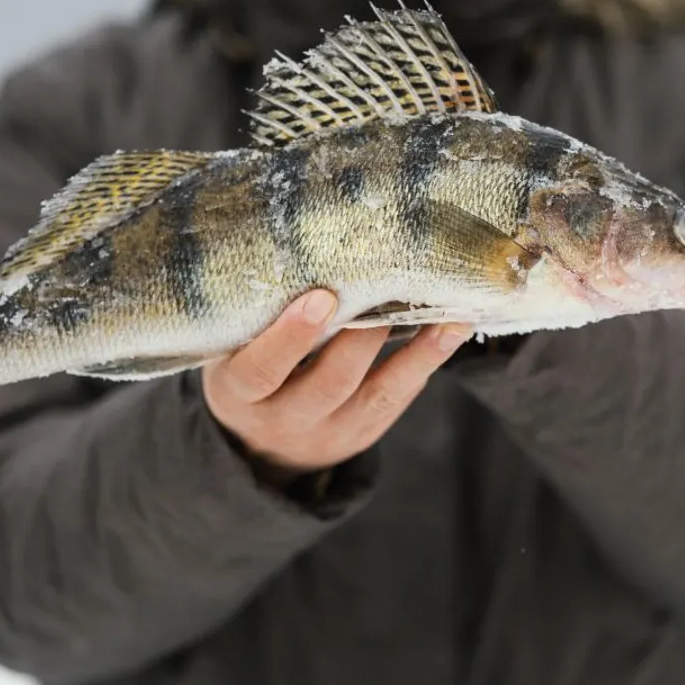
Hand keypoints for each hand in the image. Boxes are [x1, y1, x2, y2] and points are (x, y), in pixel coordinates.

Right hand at [201, 290, 471, 481]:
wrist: (258, 443)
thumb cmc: (247, 365)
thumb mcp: (231, 346)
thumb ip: (256, 311)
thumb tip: (299, 241)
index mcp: (240, 392)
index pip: (261, 370)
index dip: (290, 337)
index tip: (320, 298)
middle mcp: (283, 419)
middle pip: (328, 383)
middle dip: (361, 336)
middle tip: (391, 287)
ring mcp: (327, 432)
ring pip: (375, 395)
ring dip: (415, 352)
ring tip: (448, 313)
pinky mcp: (362, 433)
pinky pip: (397, 399)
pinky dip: (425, 363)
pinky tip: (452, 329)